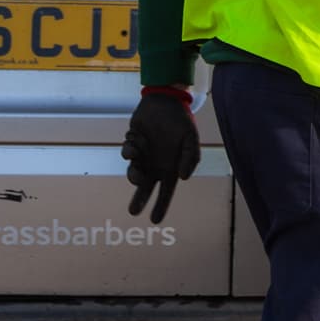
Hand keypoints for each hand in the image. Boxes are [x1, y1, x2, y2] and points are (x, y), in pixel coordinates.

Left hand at [121, 85, 199, 221]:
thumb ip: (191, 158)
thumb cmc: (181, 120)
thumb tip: (184, 178)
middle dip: (139, 201)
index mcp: (170, 168)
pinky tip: (137, 141)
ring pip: (133, 172)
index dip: (161, 206)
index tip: (155, 220)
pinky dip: (130, 151)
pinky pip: (127, 153)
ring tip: (137, 170)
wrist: (165, 100)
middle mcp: (155, 165)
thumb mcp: (191, 139)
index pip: (165, 192)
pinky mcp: (132, 144)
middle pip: (145, 188)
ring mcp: (143, 155)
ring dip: (133, 174)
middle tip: (133, 212)